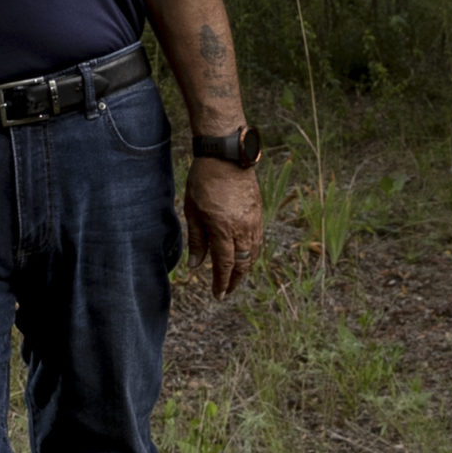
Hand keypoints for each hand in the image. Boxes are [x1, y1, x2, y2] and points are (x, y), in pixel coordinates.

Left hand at [184, 158, 262, 297]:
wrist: (227, 157)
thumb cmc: (204, 181)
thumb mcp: (193, 211)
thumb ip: (196, 240)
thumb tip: (195, 265)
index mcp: (223, 230)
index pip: (224, 265)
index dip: (221, 283)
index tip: (218, 295)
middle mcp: (242, 229)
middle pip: (242, 264)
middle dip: (234, 280)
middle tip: (226, 290)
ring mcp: (253, 221)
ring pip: (253, 254)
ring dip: (244, 268)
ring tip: (235, 276)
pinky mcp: (259, 213)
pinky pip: (258, 240)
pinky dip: (252, 253)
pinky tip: (245, 256)